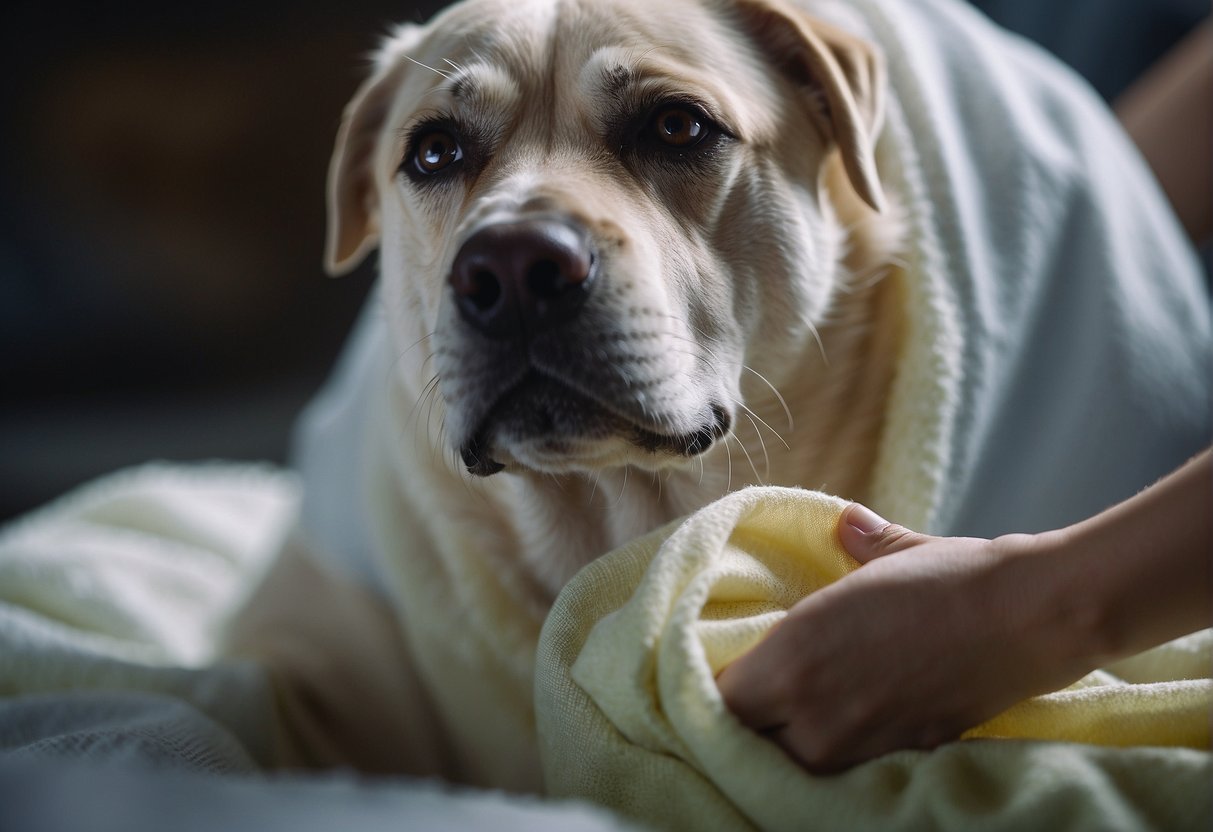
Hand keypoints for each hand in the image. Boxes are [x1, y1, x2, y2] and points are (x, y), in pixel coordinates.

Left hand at [716, 505, 1090, 772]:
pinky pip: (843, 768)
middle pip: (748, 741)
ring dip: (788, 742)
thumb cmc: (952, 578)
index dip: (717, 691)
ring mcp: (858, 745)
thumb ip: (855, 546)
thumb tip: (847, 525)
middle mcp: (814, 713)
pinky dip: (835, 752)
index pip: (719, 700)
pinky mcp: (901, 759)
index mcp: (793, 658)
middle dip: (747, 723)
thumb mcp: (889, 556)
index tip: (727, 674)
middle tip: (757, 700)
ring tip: (797, 714)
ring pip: (793, 763)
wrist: (1033, 617)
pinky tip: (846, 724)